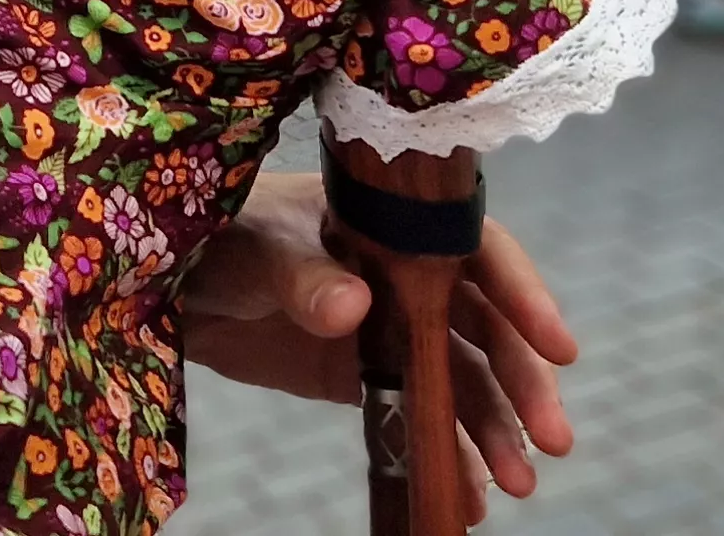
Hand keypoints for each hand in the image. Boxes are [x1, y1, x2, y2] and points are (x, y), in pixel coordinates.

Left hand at [184, 176, 580, 510]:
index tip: (560, 348)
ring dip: (494, 432)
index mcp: (394, 226)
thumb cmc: (215, 237)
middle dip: (522, 385)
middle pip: (484, 330)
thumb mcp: (256, 249)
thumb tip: (354, 304)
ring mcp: (389, 330)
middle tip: (552, 439)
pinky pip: (416, 417)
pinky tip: (468, 497)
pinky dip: (444, 457)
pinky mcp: (363, 377)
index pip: (479, 254)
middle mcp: (406, 277)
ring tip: (517, 484)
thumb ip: (304, 277)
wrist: (163, 281)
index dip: (525, 299)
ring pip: (461, 382)